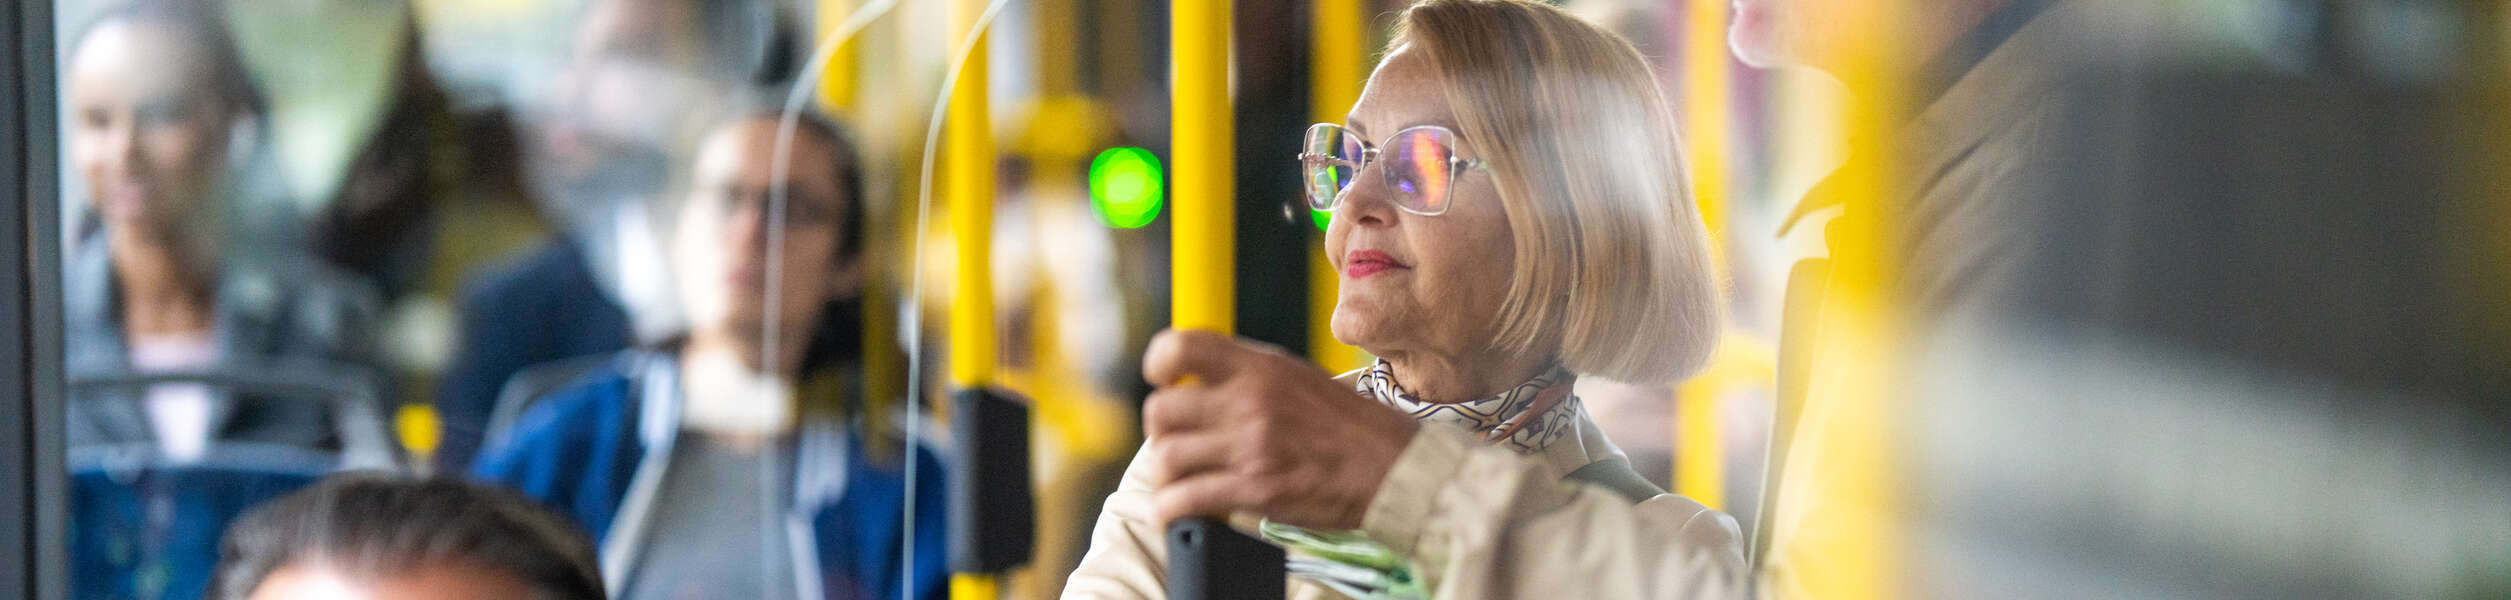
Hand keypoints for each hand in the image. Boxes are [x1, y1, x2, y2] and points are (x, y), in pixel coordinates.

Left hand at [1139, 329, 1419, 530]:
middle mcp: (1250, 400)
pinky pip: (1185, 499)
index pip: (1180, 346)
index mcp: (1262, 366)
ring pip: (1166, 456)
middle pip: (1161, 409)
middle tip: (1179, 442)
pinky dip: (1170, 509)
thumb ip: (1250, 376)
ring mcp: (1251, 445)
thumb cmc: (1351, 426)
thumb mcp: (1300, 378)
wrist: (1394, 468)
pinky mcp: (1255, 489)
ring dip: (1165, 473)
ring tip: (1179, 480)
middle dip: (1161, 430)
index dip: (1158, 364)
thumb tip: (1201, 383)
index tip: (1163, 381)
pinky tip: (1176, 511)